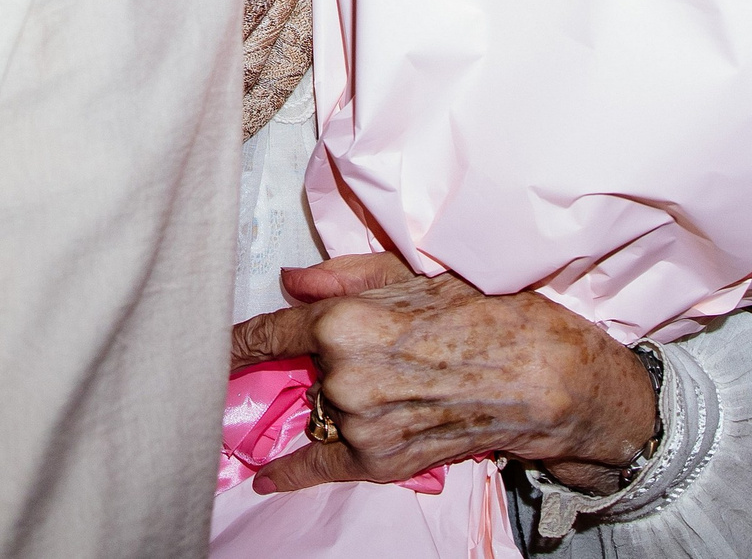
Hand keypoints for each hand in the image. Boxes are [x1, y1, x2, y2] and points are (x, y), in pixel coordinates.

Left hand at [229, 253, 656, 497]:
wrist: (541, 375)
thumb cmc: (484, 311)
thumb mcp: (411, 272)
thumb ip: (339, 276)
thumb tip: (287, 281)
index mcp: (341, 323)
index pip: (265, 333)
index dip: (235, 342)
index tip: (211, 347)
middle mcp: (340, 378)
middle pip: (298, 372)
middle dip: (312, 363)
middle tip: (362, 353)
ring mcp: (358, 425)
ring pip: (317, 410)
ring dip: (327, 401)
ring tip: (383, 384)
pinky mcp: (380, 462)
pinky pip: (320, 467)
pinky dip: (290, 473)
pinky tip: (265, 479)